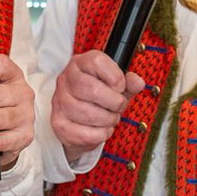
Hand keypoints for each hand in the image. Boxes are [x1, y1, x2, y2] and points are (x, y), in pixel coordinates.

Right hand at [50, 50, 145, 164]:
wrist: (78, 122)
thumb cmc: (98, 100)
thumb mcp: (116, 87)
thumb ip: (128, 83)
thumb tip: (137, 82)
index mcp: (80, 64)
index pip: (97, 61)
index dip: (115, 77)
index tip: (120, 87)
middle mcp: (65, 80)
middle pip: (93, 90)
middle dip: (114, 102)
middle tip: (118, 106)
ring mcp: (59, 102)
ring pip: (89, 114)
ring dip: (108, 119)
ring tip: (110, 118)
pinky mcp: (59, 123)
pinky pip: (85, 133)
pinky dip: (101, 134)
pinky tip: (102, 129)